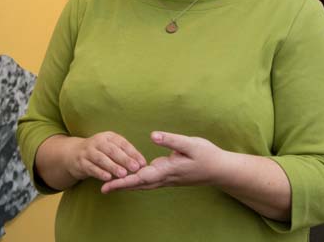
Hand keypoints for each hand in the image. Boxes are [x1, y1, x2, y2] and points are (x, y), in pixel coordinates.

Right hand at [67, 131, 146, 182]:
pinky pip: (91, 167)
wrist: (74, 153)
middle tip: (135, 168)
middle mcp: (97, 142)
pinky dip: (100, 172)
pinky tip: (108, 178)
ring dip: (112, 166)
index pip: (122, 143)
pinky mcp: (81, 162)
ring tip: (123, 174)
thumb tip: (142, 163)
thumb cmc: (99, 152)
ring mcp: (88, 151)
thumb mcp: (110, 148)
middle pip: (112, 150)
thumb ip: (124, 153)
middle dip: (124, 159)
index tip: (143, 163)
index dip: (133, 153)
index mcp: (108, 137)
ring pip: (101, 158)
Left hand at [100, 131, 227, 192]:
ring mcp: (167, 179)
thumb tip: (152, 135)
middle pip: (138, 184)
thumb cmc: (207, 155)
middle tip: (102, 188)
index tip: (109, 185)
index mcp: (167, 170)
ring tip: (110, 184)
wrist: (220, 170)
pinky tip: (130, 178)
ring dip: (127, 184)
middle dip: (120, 185)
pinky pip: (148, 182)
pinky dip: (136, 181)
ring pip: (143, 184)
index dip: (123, 180)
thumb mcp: (191, 144)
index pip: (140, 177)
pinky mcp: (169, 177)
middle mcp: (164, 178)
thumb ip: (171, 140)